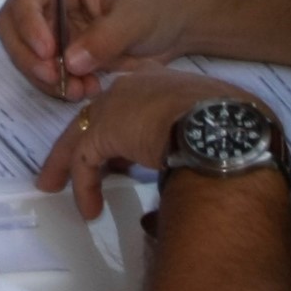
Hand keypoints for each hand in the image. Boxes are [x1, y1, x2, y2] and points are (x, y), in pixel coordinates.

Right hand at [0, 0, 189, 99]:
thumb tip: (70, 62)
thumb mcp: (136, 16)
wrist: (177, 26)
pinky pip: (46, 73)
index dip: (28, 25)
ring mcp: (53, 27)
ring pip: (26, 55)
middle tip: (55, 80)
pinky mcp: (62, 53)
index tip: (48, 53)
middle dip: (29, 57)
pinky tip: (87, 90)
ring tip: (80, 90)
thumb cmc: (158, 5)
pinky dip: (60, 86)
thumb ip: (104, 37)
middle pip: (13, 27)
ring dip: (46, 78)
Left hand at [35, 69, 257, 219]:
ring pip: (84, 136)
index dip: (124, 128)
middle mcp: (136, 86)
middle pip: (101, 115)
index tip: (123, 155)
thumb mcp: (216, 130)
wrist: (221, 127)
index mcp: (166, 82)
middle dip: (86, 143)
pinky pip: (85, 161)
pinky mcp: (103, 130)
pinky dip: (85, 186)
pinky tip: (90, 209)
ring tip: (58, 188)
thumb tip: (195, 174)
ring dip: (71, 166)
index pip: (133, 102)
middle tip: (80, 167)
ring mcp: (116, 105)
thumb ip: (197, 142)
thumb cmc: (232, 128)